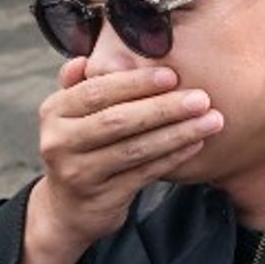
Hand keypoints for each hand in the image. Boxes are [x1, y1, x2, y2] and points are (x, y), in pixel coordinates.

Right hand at [28, 59, 223, 256]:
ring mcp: (79, 173)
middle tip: (201, 98)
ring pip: (135, 149)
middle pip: (118, 120)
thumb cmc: (82, 146)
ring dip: (177, 133)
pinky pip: (144, 173)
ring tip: (211, 120)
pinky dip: (172, 157)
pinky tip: (196, 144)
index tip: (172, 75)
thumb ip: (82, 84)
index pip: (97, 91)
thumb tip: (89, 56)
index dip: (136, 83)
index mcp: (54, 111)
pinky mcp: (101, 198)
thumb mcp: (73, 114)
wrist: (69, 207)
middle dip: (164, 108)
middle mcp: (59, 142)